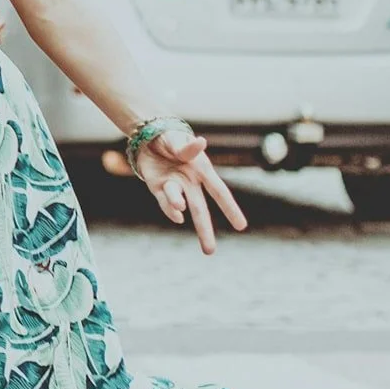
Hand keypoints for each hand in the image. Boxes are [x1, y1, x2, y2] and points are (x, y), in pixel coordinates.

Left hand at [133, 124, 246, 253]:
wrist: (147, 137)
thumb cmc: (171, 138)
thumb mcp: (179, 140)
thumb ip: (188, 147)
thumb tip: (201, 142)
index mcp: (202, 171)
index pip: (219, 192)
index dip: (230, 209)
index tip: (242, 227)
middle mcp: (190, 183)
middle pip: (200, 209)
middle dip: (204, 230)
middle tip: (210, 252)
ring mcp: (174, 186)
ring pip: (180, 202)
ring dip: (179, 205)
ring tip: (182, 206)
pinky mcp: (156, 187)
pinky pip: (163, 201)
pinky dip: (169, 209)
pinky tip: (178, 216)